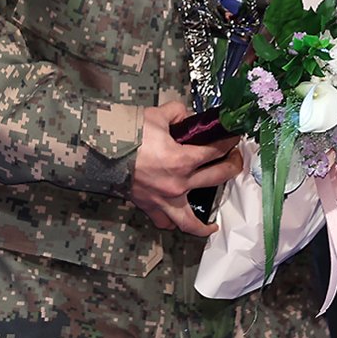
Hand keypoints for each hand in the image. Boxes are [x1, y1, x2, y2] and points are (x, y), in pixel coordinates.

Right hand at [130, 102, 242, 236]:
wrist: (100, 151)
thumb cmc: (129, 133)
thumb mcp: (157, 115)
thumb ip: (177, 113)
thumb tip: (186, 116)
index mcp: (183, 160)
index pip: (216, 149)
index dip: (229, 140)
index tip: (235, 134)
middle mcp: (179, 184)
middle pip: (218, 177)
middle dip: (233, 165)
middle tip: (236, 159)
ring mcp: (165, 200)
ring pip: (192, 220)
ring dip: (206, 222)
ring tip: (215, 222)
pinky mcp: (150, 207)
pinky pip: (165, 222)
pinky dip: (174, 224)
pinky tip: (182, 223)